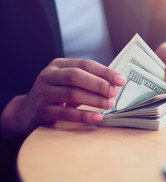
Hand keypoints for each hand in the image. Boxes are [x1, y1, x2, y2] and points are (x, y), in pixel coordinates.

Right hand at [1, 58, 125, 136]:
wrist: (26, 111)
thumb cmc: (57, 95)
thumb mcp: (68, 82)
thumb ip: (88, 79)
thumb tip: (117, 82)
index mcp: (58, 65)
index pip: (84, 64)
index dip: (104, 72)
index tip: (121, 80)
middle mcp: (48, 76)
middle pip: (76, 76)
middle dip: (98, 84)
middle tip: (114, 93)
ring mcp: (43, 93)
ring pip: (71, 93)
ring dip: (94, 100)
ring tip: (109, 104)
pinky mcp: (41, 111)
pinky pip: (65, 113)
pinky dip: (84, 116)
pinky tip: (98, 117)